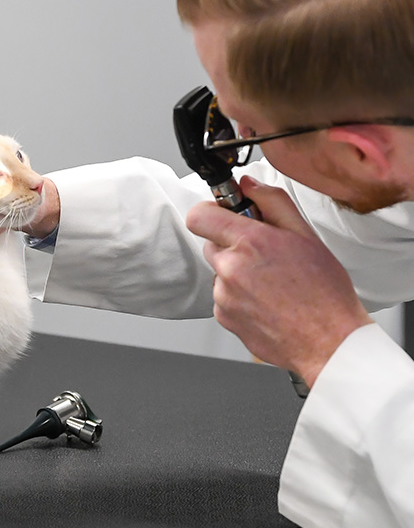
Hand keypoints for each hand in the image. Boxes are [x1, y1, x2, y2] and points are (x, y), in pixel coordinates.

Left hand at [186, 175, 371, 387]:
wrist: (328, 343)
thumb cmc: (324, 293)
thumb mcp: (306, 235)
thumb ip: (272, 203)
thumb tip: (249, 185)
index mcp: (250, 243)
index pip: (200, 215)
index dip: (211, 210)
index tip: (226, 213)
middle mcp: (230, 269)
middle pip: (211, 242)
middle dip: (233, 242)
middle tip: (265, 252)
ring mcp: (224, 296)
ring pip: (220, 271)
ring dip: (237, 271)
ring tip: (272, 282)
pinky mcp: (224, 317)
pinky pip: (223, 297)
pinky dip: (239, 296)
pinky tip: (267, 300)